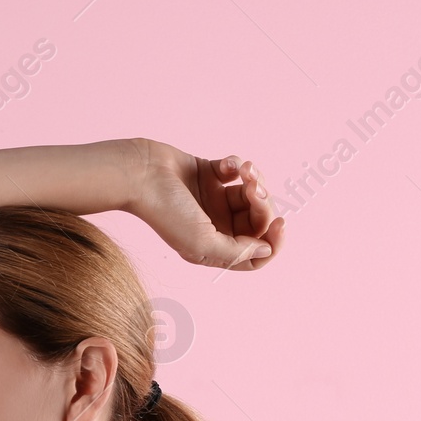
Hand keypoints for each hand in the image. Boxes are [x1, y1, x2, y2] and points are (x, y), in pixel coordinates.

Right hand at [124, 138, 284, 270]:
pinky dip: (238, 166)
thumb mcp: (202, 244)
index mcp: (213, 248)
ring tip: (245, 171)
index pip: (255, 255)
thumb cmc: (166, 212)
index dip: (273, 242)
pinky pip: (238, 171)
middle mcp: (216, 226)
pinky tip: (226, 165)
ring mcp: (214, 200)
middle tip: (253, 188)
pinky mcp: (211, 175)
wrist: (141, 174)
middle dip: (263, 203)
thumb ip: (236, 254)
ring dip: (255, 180)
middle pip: (258, 222)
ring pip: (252, 194)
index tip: (280, 223)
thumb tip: (266, 251)